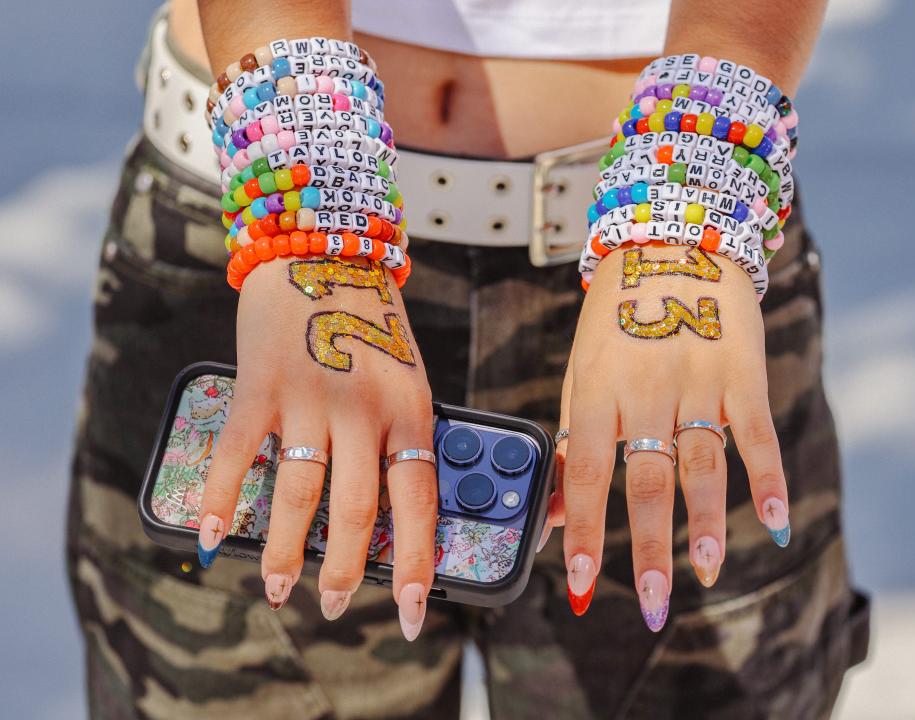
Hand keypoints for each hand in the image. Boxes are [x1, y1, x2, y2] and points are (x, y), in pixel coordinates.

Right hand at [197, 256, 435, 640]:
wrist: (323, 248)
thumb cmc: (370, 322)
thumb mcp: (408, 376)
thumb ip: (401, 435)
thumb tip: (392, 510)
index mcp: (410, 408)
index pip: (419, 501)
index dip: (415, 562)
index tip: (410, 611)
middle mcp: (363, 408)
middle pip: (356, 511)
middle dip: (344, 572)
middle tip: (332, 606)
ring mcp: (309, 397)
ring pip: (299, 495)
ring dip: (286, 552)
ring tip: (280, 589)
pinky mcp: (260, 385)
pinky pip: (238, 456)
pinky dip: (223, 500)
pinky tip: (215, 536)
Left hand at [550, 244, 789, 628]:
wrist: (670, 242)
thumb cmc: (615, 319)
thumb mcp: (581, 372)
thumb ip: (575, 439)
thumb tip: (558, 512)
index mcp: (597, 391)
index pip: (585, 472)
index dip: (583, 531)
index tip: (581, 582)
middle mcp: (646, 390)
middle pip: (647, 480)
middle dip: (648, 548)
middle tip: (653, 603)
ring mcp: (697, 380)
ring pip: (703, 464)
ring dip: (708, 523)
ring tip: (709, 571)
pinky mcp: (741, 371)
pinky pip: (755, 432)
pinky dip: (768, 478)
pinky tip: (774, 522)